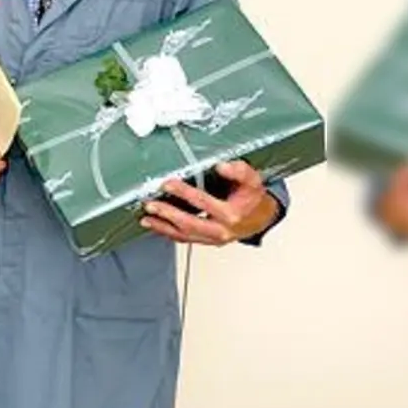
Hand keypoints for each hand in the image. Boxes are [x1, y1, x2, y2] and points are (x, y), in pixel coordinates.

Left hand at [141, 161, 277, 245]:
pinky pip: (185, 239)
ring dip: (163, 227)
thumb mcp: (252, 181)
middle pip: (190, 223)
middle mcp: (221, 230)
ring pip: (185, 235)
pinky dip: (168, 233)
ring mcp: (213, 238)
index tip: (168, 184)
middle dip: (168, 214)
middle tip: (151, 205)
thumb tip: (222, 166)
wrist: (260, 219)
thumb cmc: (252, 199)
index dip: (184, 192)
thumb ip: (239, 171)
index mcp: (231, 214)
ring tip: (146, 218)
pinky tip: (155, 226)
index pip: (203, 203)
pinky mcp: (207, 241)